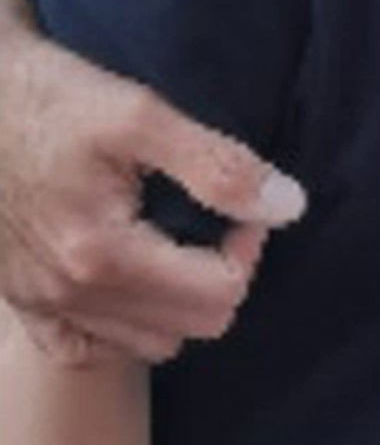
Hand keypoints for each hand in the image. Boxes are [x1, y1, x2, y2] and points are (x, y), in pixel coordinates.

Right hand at [0, 11, 302, 363]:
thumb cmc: (48, 96)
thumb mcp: (139, 114)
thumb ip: (218, 166)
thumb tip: (287, 206)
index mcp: (100, 254)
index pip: (219, 293)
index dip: (249, 247)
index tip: (243, 202)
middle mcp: (67, 293)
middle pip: (192, 326)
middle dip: (223, 274)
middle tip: (217, 219)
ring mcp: (39, 303)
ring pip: (147, 344)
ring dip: (180, 303)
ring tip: (179, 243)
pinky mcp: (20, 300)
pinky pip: (87, 348)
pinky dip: (124, 326)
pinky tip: (135, 277)